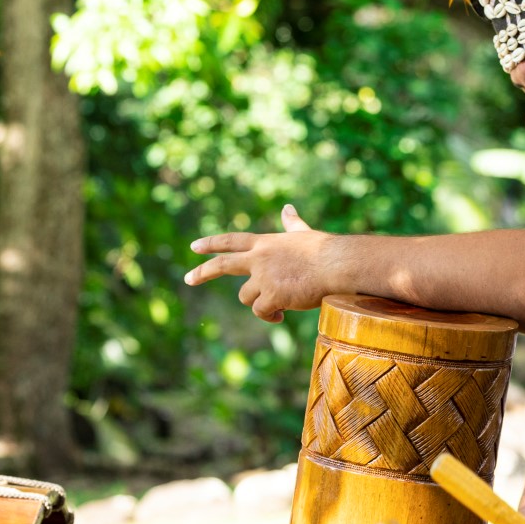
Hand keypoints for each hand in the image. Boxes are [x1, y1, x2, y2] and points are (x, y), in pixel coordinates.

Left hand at [184, 206, 341, 322]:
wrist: (336, 264)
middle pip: (223, 265)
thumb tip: (287, 207)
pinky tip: (282, 314)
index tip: (194, 246)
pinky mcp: (272, 295)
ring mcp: (263, 277)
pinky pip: (261, 311)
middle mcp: (259, 258)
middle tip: (188, 279)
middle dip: (202, 272)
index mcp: (265, 243)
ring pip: (246, 297)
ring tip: (279, 306)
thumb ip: (291, 224)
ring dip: (259, 303)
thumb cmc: (325, 250)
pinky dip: (269, 315)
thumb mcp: (303, 234)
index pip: (232, 240)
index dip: (212, 243)